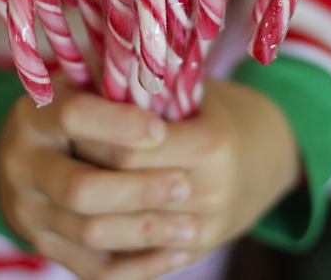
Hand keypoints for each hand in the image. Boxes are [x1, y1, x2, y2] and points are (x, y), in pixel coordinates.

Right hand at [0, 78, 199, 279]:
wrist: (34, 156)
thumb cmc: (87, 110)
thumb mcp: (92, 84)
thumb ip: (118, 79)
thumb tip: (159, 62)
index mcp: (32, 115)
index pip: (73, 117)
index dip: (118, 124)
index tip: (160, 128)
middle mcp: (20, 166)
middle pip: (81, 190)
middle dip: (139, 190)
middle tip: (185, 184)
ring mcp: (29, 213)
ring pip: (92, 234)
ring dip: (147, 231)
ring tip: (194, 225)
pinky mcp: (47, 249)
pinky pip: (96, 270)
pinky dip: (141, 266)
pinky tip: (177, 251)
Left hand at [74, 79, 300, 264]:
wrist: (267, 155)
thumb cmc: (214, 110)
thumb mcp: (187, 87)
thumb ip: (142, 82)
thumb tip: (81, 71)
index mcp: (212, 144)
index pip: (126, 151)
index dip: (90, 137)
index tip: (70, 121)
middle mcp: (211, 192)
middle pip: (118, 191)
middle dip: (80, 170)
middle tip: (63, 152)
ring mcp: (204, 230)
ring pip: (116, 234)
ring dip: (80, 210)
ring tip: (63, 182)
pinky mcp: (194, 254)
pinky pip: (130, 267)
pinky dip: (98, 245)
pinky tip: (79, 221)